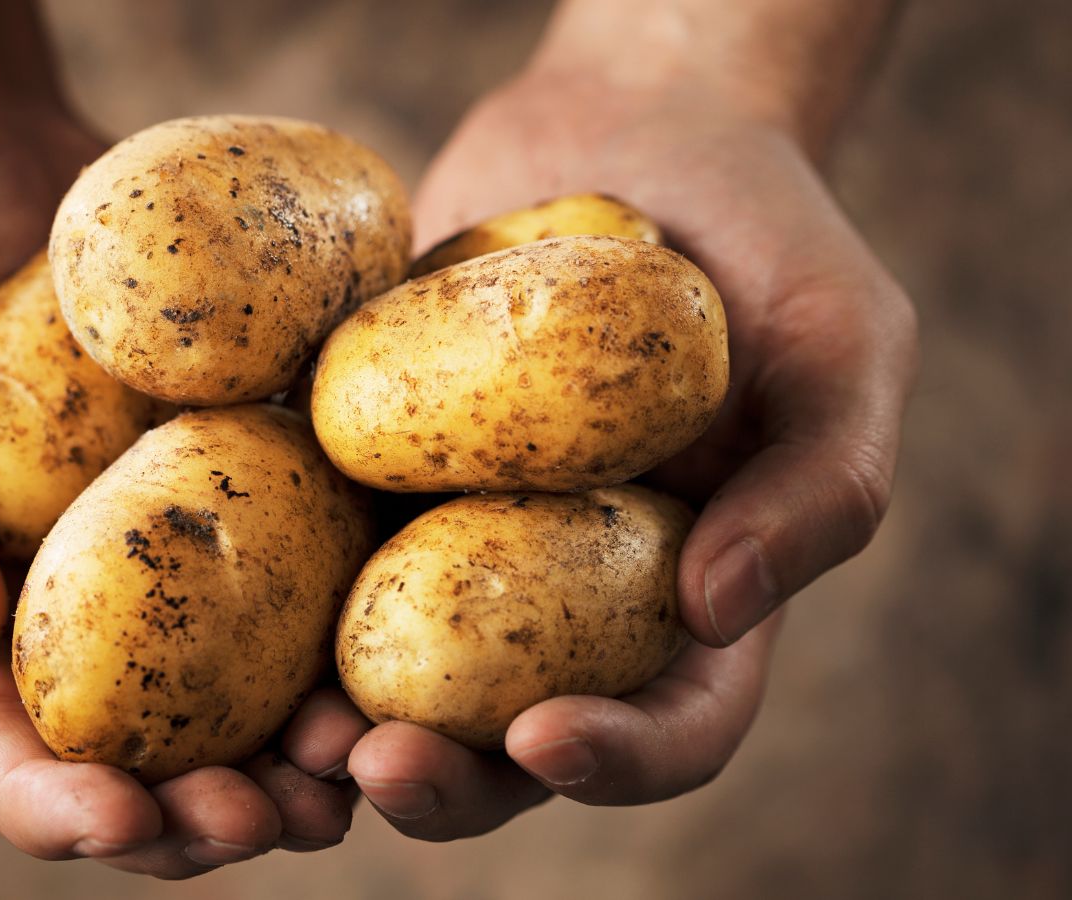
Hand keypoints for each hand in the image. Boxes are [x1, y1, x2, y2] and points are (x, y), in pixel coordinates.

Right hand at [0, 100, 356, 876]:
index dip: (52, 805)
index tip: (121, 821)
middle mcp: (58, 603)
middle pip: (131, 753)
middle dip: (198, 815)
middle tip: (273, 821)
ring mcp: (156, 551)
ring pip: (232, 695)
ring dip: (294, 755)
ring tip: (356, 769)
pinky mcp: (233, 482)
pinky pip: (295, 573)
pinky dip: (344, 628)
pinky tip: (398, 645)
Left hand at [314, 66, 916, 836]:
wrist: (633, 133)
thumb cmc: (765, 239)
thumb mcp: (844, 345)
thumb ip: (821, 484)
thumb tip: (716, 610)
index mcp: (691, 595)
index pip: (672, 724)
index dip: (618, 761)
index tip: (547, 738)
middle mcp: (569, 594)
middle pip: (508, 739)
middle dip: (446, 779)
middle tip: (374, 765)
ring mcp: (460, 539)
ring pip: (397, 672)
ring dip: (340, 725)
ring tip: (290, 730)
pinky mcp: (376, 472)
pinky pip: (319, 546)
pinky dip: (274, 592)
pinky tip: (227, 588)